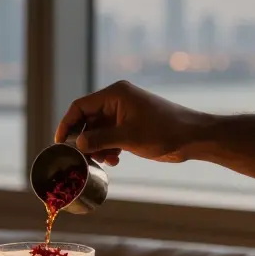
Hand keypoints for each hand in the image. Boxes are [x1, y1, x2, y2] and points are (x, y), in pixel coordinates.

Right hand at [53, 81, 210, 165]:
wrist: (194, 137)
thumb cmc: (164, 131)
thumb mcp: (128, 137)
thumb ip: (99, 139)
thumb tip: (77, 144)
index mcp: (115, 95)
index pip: (80, 106)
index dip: (67, 124)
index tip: (61, 143)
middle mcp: (117, 101)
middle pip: (87, 120)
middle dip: (84, 140)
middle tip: (83, 158)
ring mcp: (124, 113)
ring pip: (98, 130)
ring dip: (97, 147)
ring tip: (105, 161)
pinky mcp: (131, 125)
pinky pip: (110, 135)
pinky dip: (108, 148)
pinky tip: (115, 160)